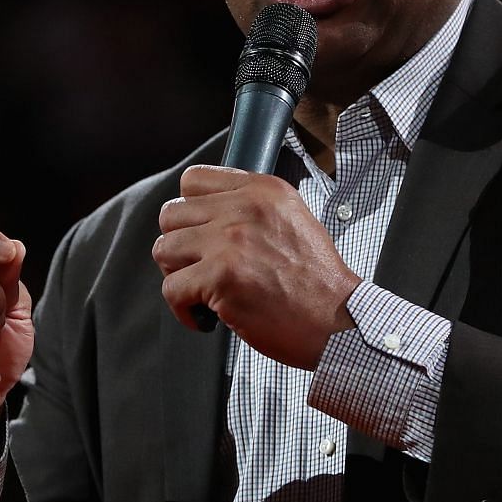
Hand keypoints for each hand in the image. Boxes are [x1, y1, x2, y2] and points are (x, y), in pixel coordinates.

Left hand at [153, 166, 359, 368]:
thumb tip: (205, 213)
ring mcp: (230, 242)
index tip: (199, 235)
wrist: (338, 321)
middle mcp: (244, 209)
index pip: (193, 180)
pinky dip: (182, 309)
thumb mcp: (293, 219)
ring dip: (177, 276)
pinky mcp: (220, 277)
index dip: (189, 212)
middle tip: (199, 268)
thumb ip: (250, 208)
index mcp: (262, 191)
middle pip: (171, 214)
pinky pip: (171, 289)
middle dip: (179, 246)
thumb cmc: (317, 282)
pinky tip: (206, 317)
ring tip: (203, 292)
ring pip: (164, 250)